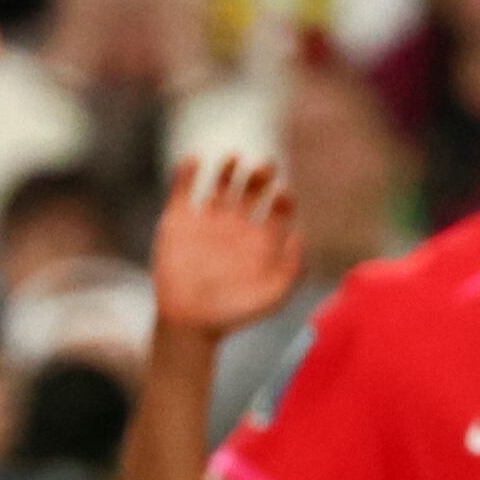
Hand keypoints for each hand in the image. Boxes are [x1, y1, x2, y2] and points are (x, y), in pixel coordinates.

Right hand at [151, 159, 302, 335]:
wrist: (189, 322)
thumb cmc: (233, 314)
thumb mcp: (271, 297)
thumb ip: (292, 270)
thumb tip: (300, 235)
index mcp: (260, 240)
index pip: (278, 209)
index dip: (283, 199)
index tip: (282, 196)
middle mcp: (236, 226)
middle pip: (252, 189)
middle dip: (260, 176)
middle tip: (265, 167)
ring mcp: (207, 221)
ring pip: (220, 183)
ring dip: (228, 168)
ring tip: (234, 157)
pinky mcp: (178, 221)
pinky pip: (182, 190)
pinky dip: (186, 172)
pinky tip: (194, 161)